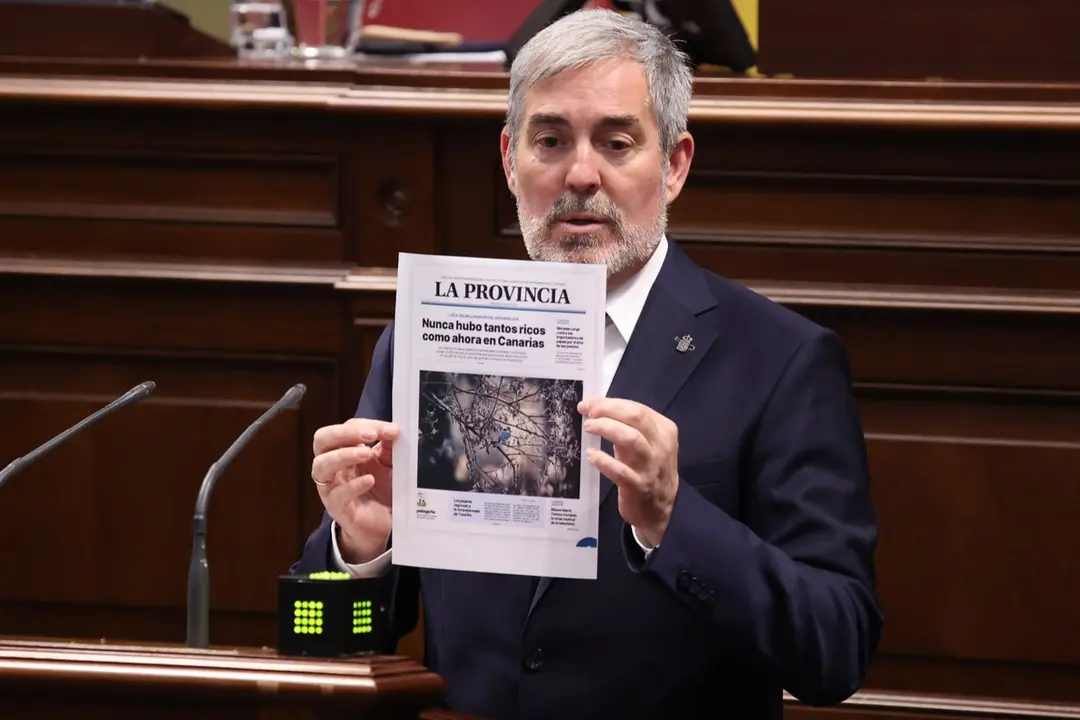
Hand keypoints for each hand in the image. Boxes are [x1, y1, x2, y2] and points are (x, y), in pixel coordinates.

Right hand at [311, 419, 398, 563]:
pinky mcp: (336, 508)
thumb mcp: (388, 464)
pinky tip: (369, 481)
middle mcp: (332, 465)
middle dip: (344, 433)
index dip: (366, 425)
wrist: (380, 525)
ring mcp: (331, 487)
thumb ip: (389, 446)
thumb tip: (393, 429)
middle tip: (370, 434)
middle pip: (322, 440)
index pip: (346, 428)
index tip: (391, 429)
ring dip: (344, 455)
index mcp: (343, 449)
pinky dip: (353, 486)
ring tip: (366, 453)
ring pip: (322, 465)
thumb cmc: (380, 490)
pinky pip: (337, 495)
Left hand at [578, 398, 678, 546]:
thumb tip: (597, 409)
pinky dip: (604, 461)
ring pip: (631, 439)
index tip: (588, 403)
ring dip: (606, 428)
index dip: (610, 403)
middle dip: (608, 410)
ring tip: (588, 427)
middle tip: (587, 411)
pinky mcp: (640, 487)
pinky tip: (592, 456)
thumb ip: (630, 427)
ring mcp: (651, 466)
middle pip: (636, 417)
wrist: (660, 509)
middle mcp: (661, 445)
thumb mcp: (648, 444)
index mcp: (664, 430)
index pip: (637, 408)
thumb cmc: (648, 469)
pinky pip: (620, 471)